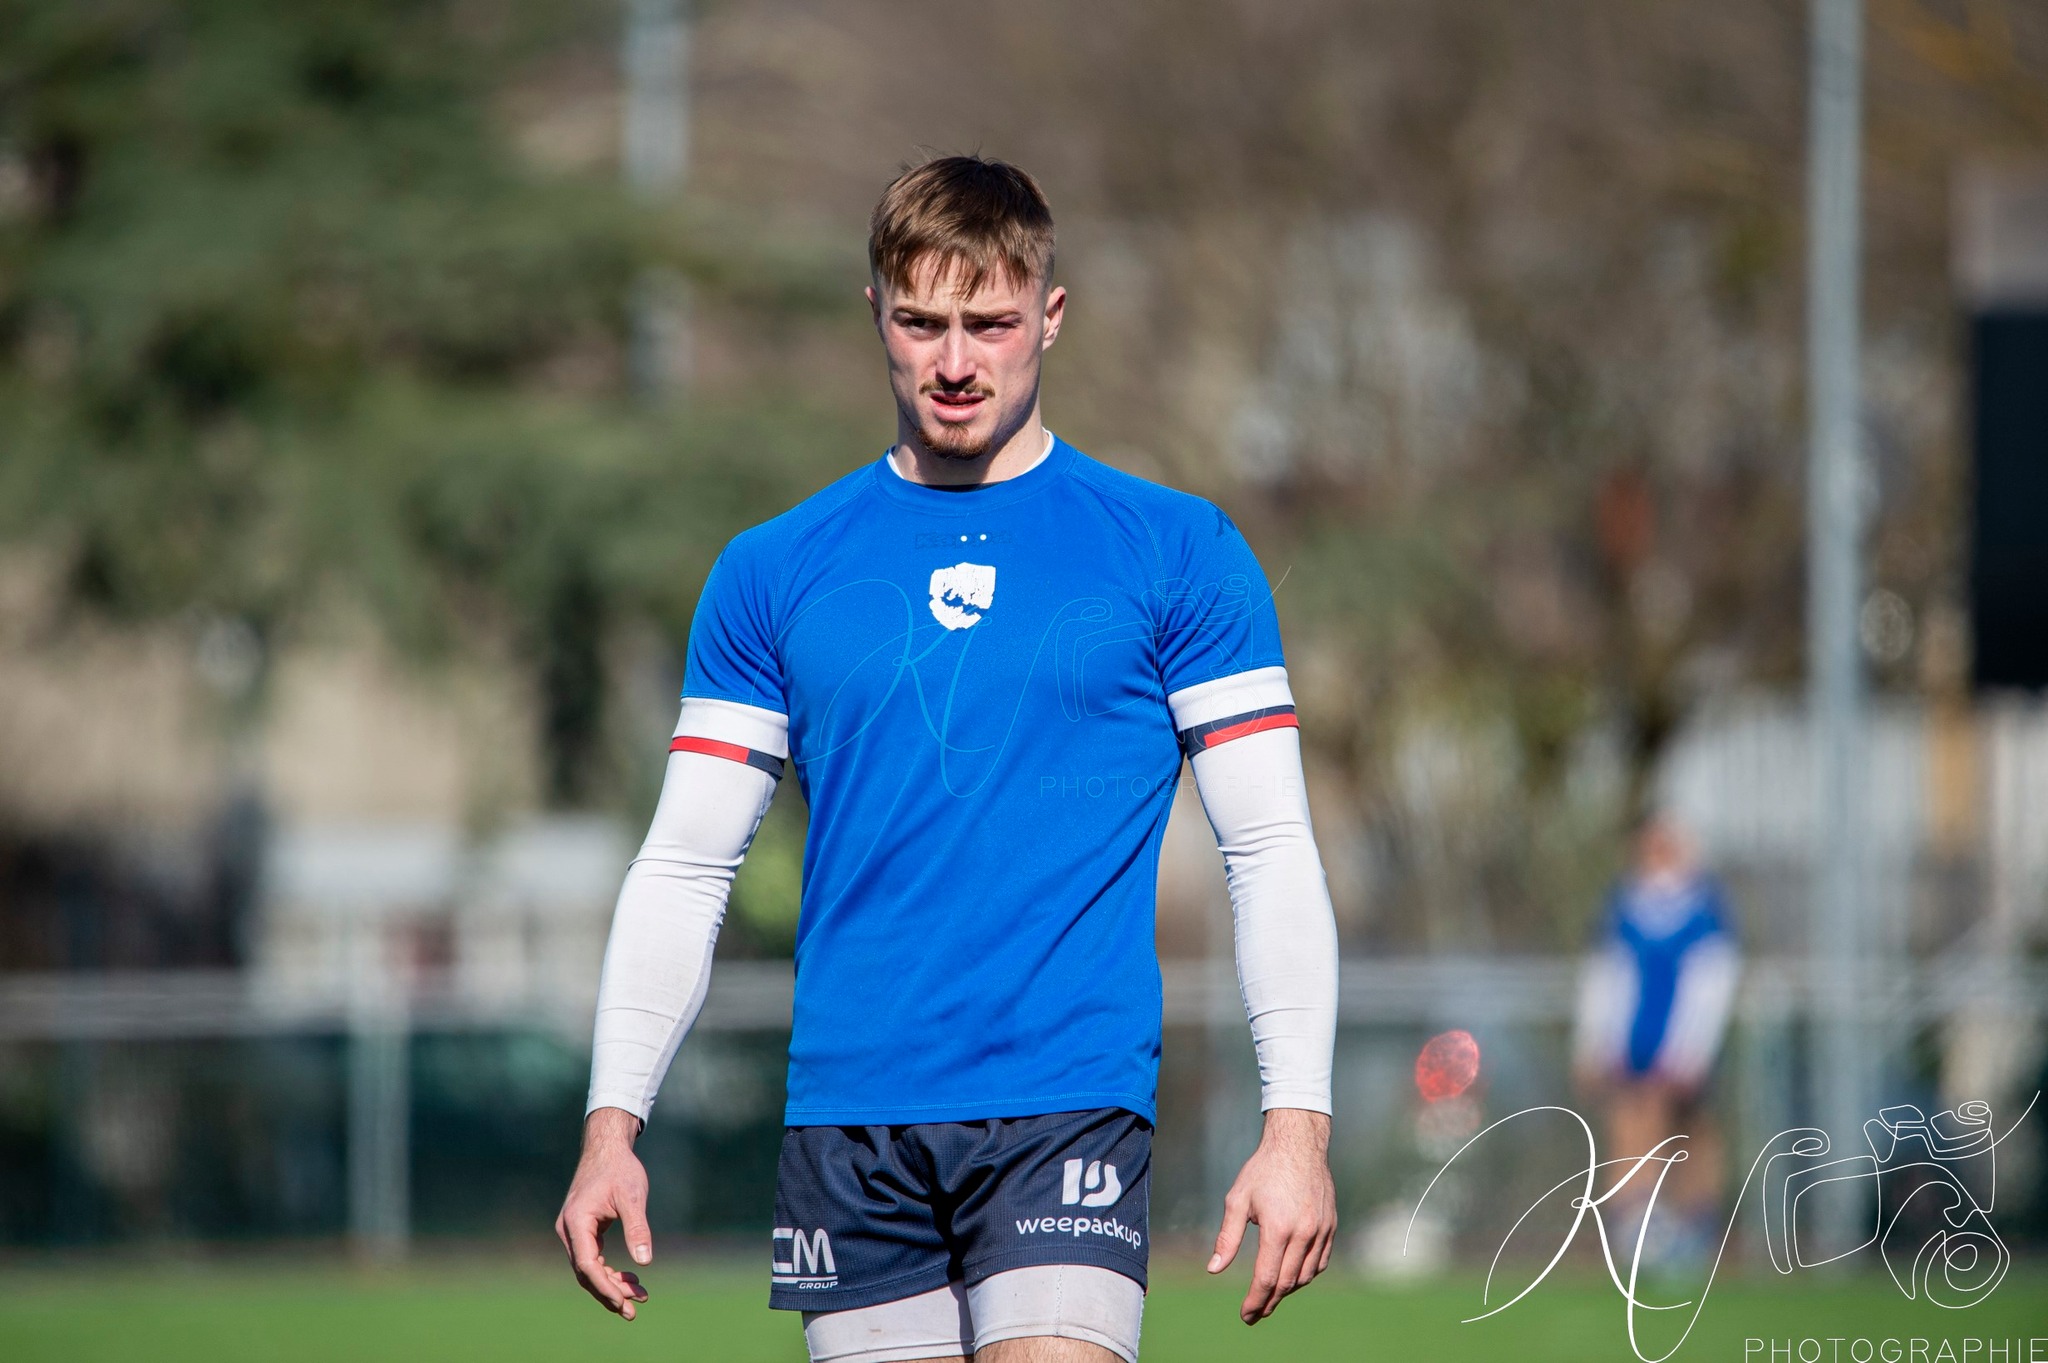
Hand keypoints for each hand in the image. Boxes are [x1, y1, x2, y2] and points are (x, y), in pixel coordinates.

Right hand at [556, 1106, 653, 1319]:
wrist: (607, 1148)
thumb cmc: (620, 1169)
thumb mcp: (632, 1196)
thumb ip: (637, 1229)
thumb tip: (645, 1262)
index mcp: (576, 1222)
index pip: (586, 1265)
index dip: (604, 1287)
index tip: (623, 1303)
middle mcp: (569, 1230)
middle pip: (586, 1273)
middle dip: (609, 1292)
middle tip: (633, 1310)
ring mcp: (573, 1232)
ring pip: (589, 1269)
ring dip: (611, 1284)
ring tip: (640, 1295)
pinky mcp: (582, 1231)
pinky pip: (592, 1259)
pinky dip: (610, 1271)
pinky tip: (631, 1276)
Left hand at [1207, 1108, 1336, 1324]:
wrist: (1298, 1145)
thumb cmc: (1263, 1170)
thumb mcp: (1237, 1199)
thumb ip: (1227, 1237)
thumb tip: (1214, 1268)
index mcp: (1278, 1228)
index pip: (1266, 1278)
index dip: (1255, 1301)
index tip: (1245, 1315)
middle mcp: (1303, 1233)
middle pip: (1286, 1283)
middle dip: (1269, 1303)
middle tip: (1254, 1314)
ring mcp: (1321, 1231)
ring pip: (1305, 1276)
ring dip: (1287, 1290)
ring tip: (1270, 1296)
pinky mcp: (1331, 1226)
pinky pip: (1320, 1262)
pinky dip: (1305, 1275)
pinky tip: (1292, 1277)